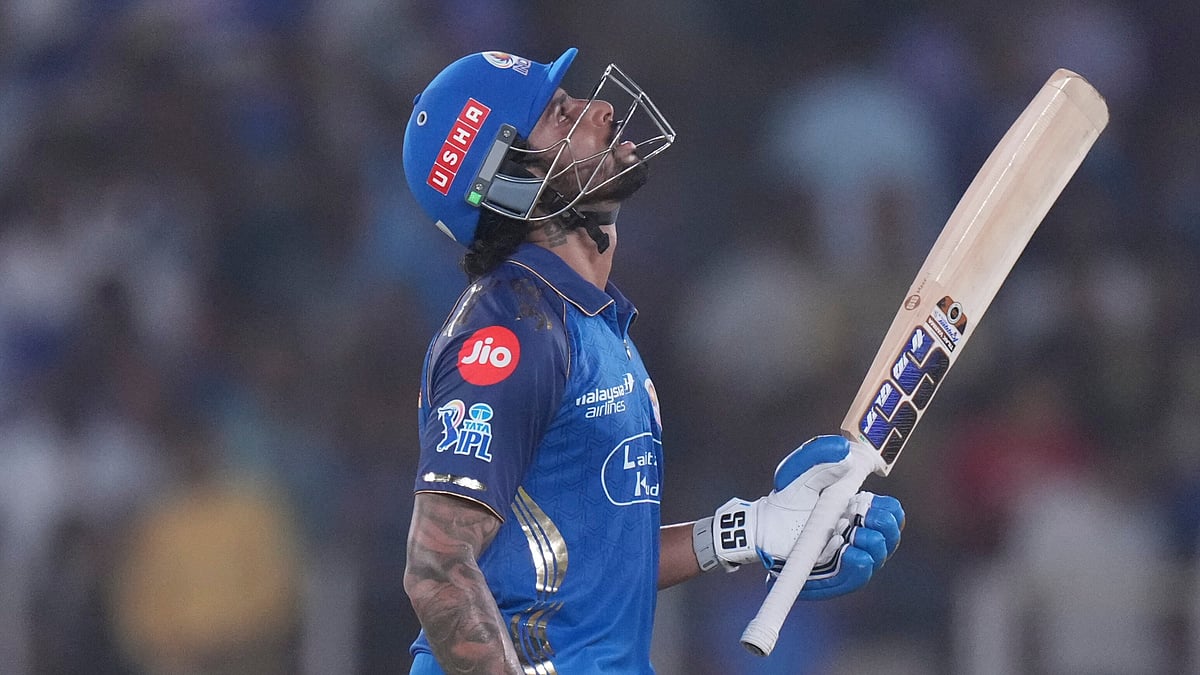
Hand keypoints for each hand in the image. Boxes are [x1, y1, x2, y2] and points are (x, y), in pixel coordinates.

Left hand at [709, 435, 902, 597]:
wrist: (763, 524)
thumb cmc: (788, 496)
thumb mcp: (801, 468)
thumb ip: (822, 452)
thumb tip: (848, 452)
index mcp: (859, 508)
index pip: (891, 512)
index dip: (887, 510)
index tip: (866, 503)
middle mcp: (859, 533)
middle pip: (890, 536)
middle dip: (880, 527)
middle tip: (858, 520)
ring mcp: (849, 556)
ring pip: (877, 558)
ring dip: (868, 546)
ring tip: (846, 536)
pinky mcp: (835, 576)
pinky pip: (856, 578)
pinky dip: (855, 565)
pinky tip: (846, 552)